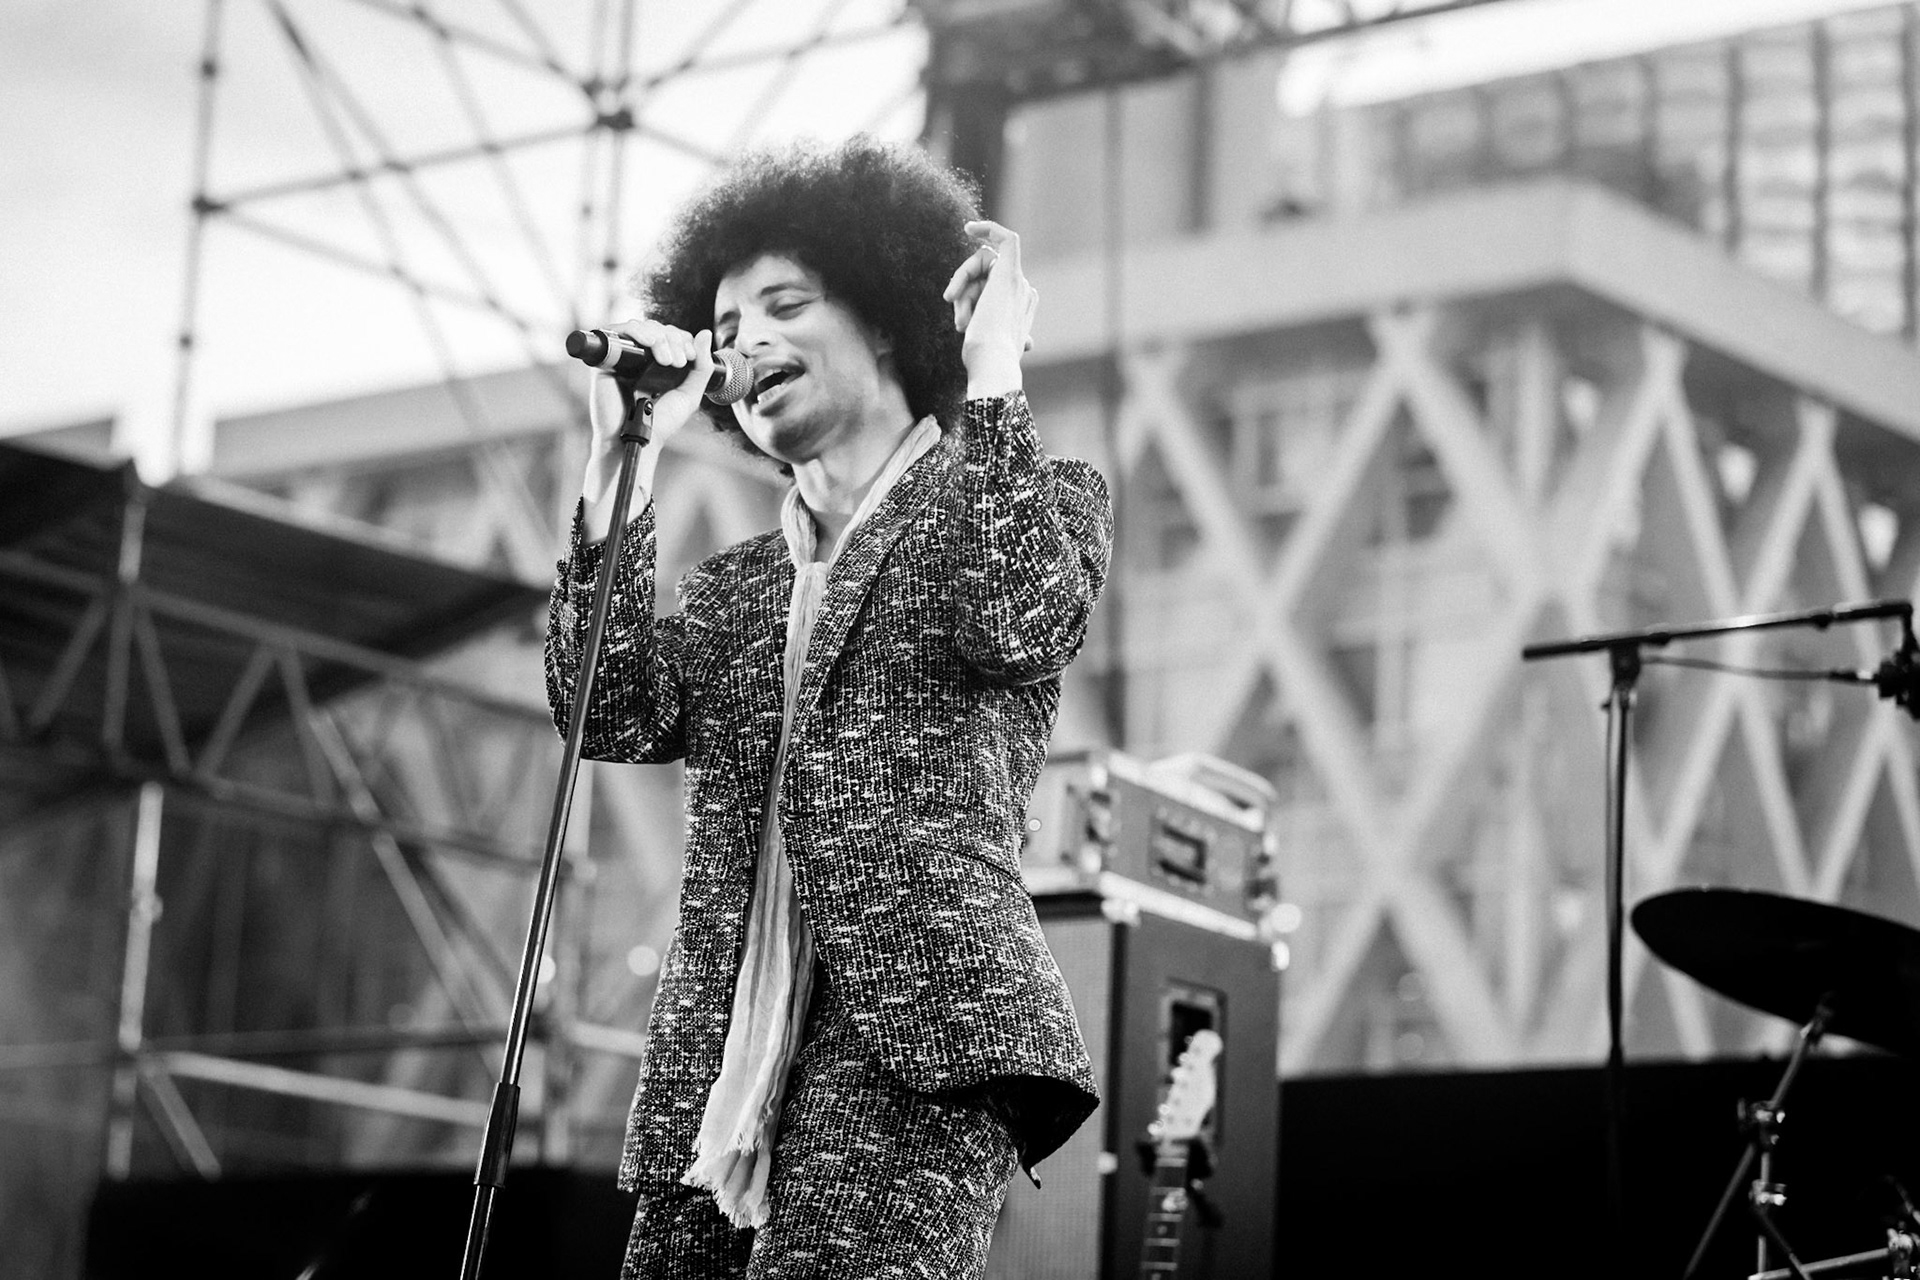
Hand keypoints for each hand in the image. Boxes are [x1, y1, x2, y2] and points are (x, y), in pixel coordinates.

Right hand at [580, 318, 712, 540]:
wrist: (636, 440)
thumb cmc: (660, 423)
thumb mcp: (689, 394)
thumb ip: (701, 366)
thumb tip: (705, 333)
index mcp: (658, 364)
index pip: (671, 335)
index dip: (683, 339)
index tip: (690, 357)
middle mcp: (640, 358)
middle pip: (657, 328)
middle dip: (673, 339)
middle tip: (678, 363)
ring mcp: (622, 358)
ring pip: (639, 327)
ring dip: (659, 337)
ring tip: (667, 360)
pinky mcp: (605, 360)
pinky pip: (616, 332)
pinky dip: (636, 331)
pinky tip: (650, 343)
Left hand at [943, 220, 1035, 396]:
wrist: (992, 364)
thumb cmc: (985, 363)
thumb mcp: (985, 346)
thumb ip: (994, 333)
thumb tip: (1024, 344)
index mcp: (1022, 309)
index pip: (993, 285)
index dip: (975, 285)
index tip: (954, 295)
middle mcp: (1025, 293)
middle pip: (983, 275)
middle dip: (965, 295)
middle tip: (959, 322)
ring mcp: (1019, 282)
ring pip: (981, 265)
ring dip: (964, 290)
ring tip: (962, 320)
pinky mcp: (1009, 271)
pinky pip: (1006, 238)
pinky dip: (989, 229)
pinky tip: (970, 229)